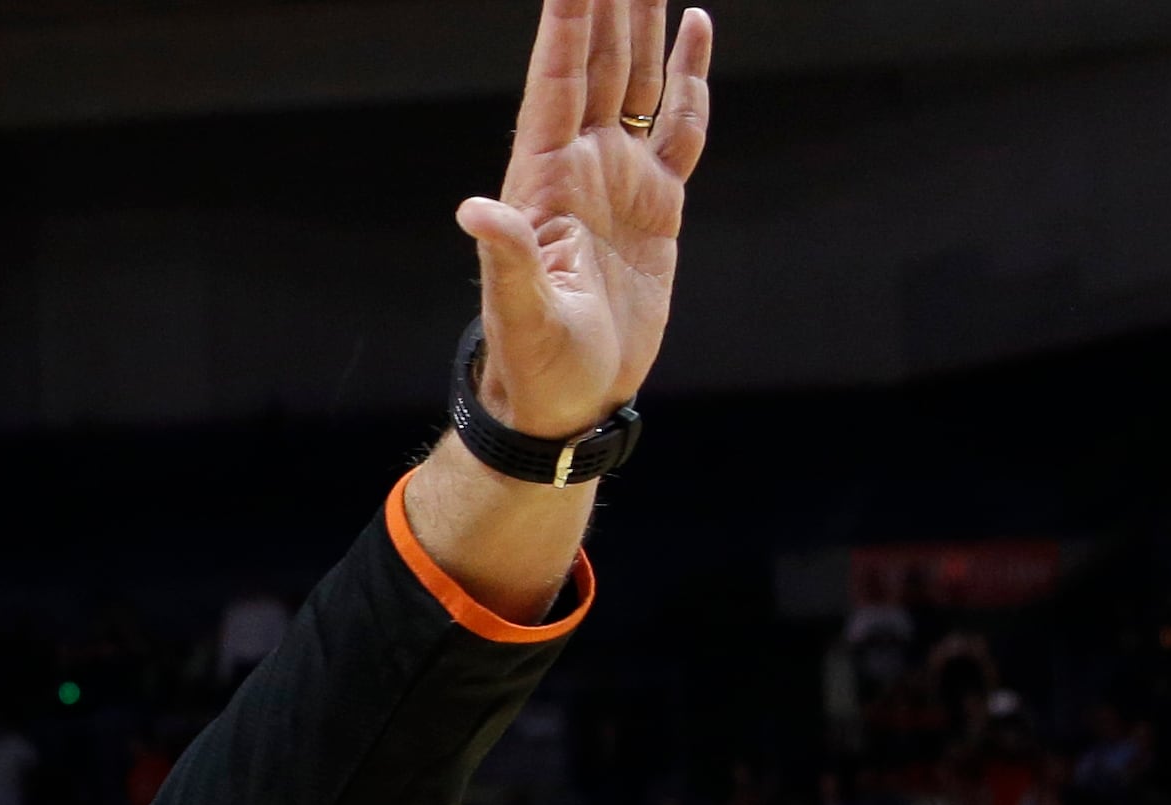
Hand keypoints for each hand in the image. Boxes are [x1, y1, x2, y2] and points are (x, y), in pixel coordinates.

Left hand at [461, 0, 713, 437]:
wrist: (570, 398)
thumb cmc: (536, 362)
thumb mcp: (522, 314)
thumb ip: (508, 258)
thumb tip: (474, 211)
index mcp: (546, 180)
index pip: (559, 81)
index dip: (567, 24)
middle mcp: (581, 164)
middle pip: (598, 63)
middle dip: (608, 4)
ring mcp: (620, 177)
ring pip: (637, 79)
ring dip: (643, 23)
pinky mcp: (657, 201)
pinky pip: (679, 124)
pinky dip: (691, 76)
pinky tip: (696, 28)